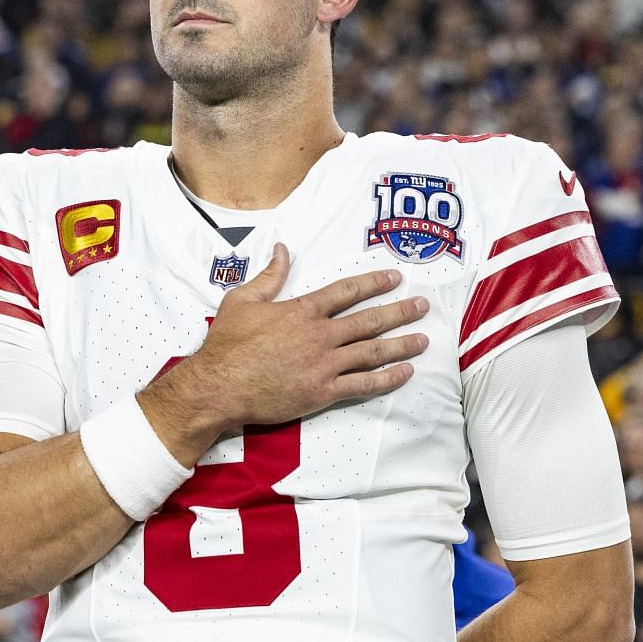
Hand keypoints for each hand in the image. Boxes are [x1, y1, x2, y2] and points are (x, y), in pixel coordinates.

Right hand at [151, 244, 428, 441]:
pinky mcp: (322, 392)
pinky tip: (405, 372)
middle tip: (423, 306)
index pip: (347, 291)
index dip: (374, 283)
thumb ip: (268, 276)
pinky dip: (387, 378)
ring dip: (401, 344)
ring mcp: (324, 365)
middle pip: (369, 320)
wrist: (219, 386)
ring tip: (424, 339)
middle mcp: (320, 335)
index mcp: (302, 310)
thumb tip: (282, 249)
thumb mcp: (241, 300)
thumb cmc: (227, 344)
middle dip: (400, 311)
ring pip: (372, 351)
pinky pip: (363, 384)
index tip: (395, 278)